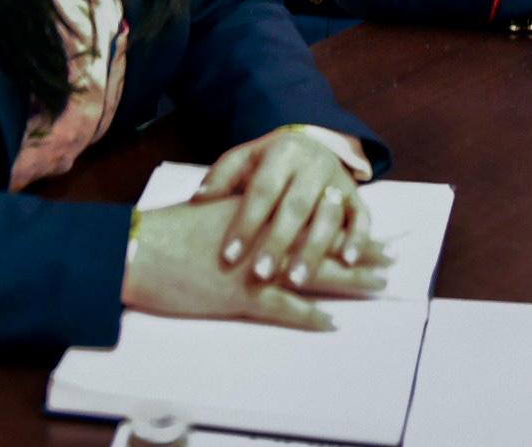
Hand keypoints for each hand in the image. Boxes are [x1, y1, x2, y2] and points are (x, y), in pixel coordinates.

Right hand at [122, 195, 387, 329]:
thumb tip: (262, 209)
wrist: (141, 248)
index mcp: (259, 210)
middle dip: (358, 252)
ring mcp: (255, 267)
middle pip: (322, 242)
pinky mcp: (241, 296)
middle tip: (389, 259)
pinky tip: (330, 322)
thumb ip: (240, 209)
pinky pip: (283, 308)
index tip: (368, 227)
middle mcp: (264, 236)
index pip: (311, 216)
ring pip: (312, 272)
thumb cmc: (170, 230)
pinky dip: (308, 315)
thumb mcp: (212, 209)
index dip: (343, 224)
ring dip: (347, 280)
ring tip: (377, 285)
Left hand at [193, 126, 375, 290]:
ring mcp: (338, 181)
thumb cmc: (267, 163)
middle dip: (278, 242)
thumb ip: (220, 178)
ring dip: (314, 250)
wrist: (310, 145)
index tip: (229, 255)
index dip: (246, 223)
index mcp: (282, 152)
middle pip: (296, 206)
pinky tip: (346, 262)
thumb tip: (198, 199)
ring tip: (296, 280)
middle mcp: (313, 164)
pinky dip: (358, 239)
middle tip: (260, 274)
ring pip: (329, 216)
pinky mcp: (356, 196)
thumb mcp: (243, 161)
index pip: (262, 190)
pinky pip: (362, 218)